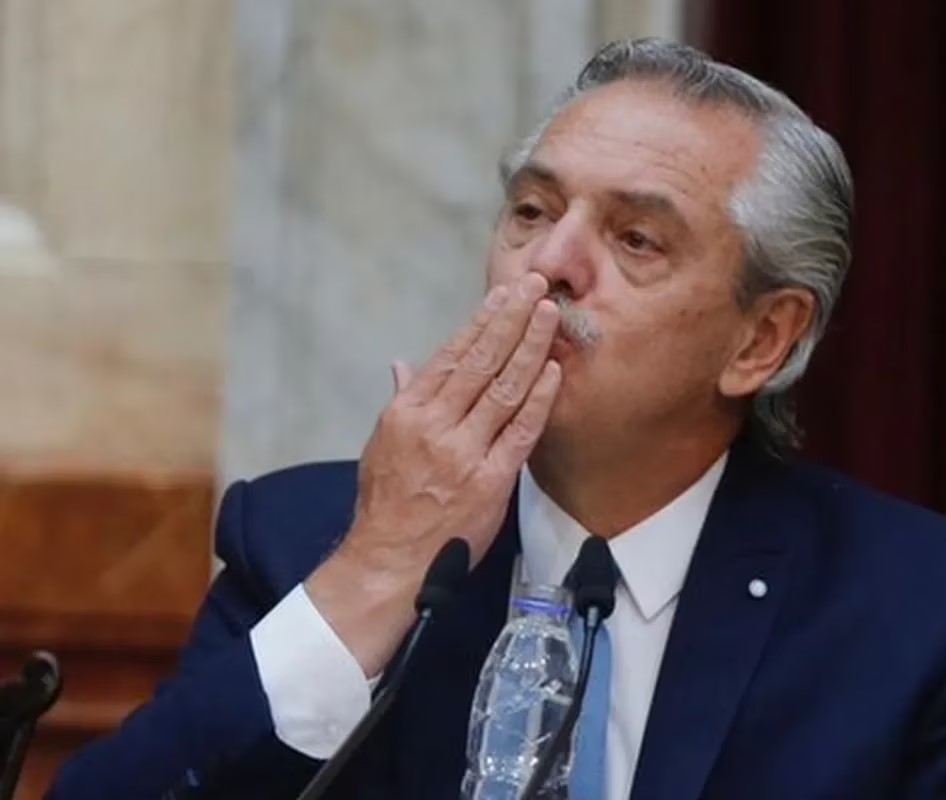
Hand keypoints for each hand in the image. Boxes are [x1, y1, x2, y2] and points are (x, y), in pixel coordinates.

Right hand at [306, 273, 560, 675]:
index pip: (452, 355)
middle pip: (483, 362)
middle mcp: (437, 426)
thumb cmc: (385, 503)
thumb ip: (400, 400)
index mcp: (408, 413)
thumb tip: (404, 364)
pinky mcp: (492, 481)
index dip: (482, 322)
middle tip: (538, 287)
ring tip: (551, 315)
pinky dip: (539, 400)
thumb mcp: (381, 444)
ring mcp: (466, 453)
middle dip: (513, 320)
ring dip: (531, 347)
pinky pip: (521, 433)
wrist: (390, 560)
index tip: (505, 295)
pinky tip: (554, 371)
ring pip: (505, 389)